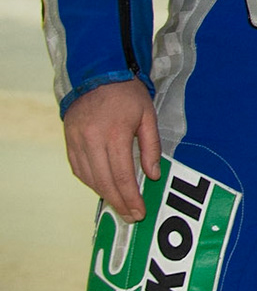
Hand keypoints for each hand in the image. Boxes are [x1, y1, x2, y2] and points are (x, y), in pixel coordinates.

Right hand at [63, 79, 160, 221]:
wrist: (97, 74)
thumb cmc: (127, 94)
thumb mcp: (148, 115)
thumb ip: (151, 147)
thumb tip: (152, 175)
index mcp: (115, 134)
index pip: (122, 176)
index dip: (131, 198)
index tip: (139, 212)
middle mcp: (92, 141)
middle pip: (105, 182)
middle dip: (118, 203)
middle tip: (131, 216)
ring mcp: (77, 142)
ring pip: (90, 178)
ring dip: (104, 195)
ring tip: (119, 206)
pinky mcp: (68, 141)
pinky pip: (78, 169)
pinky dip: (91, 181)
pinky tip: (102, 187)